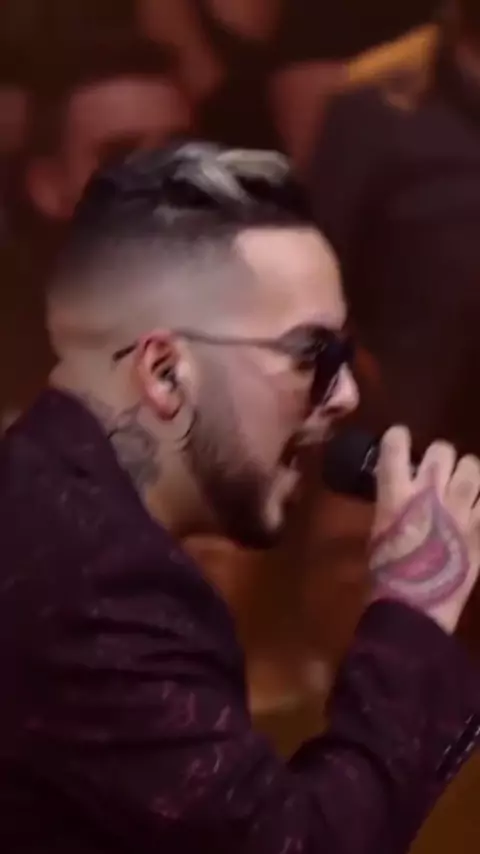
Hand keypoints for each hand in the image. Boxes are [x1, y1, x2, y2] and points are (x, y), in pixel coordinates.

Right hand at [370, 426, 479, 633]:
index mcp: (396, 495)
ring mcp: (461, 511)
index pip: (396, 445)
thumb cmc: (386, 576)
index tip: (398, 440)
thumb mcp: (379, 533)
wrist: (414, 610)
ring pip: (473, 468)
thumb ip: (392, 507)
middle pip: (441, 451)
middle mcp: (430, 494)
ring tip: (465, 484)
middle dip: (438, 456)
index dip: (398, 437)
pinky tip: (478, 506)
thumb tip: (400, 495)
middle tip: (436, 469)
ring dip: (467, 472)